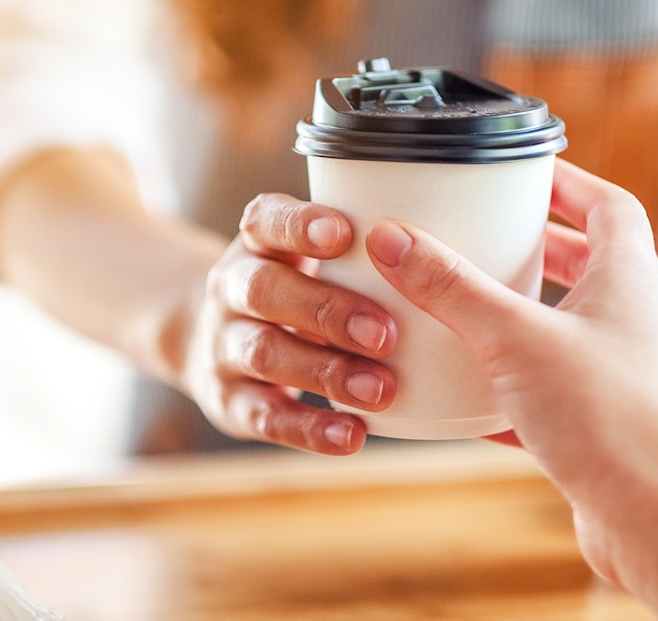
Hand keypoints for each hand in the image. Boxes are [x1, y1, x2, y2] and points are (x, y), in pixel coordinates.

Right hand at [181, 193, 397, 454]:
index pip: (264, 220)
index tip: (344, 235)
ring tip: (382, 389)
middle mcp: (231, 288)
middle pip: (263, 290)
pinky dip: (310, 428)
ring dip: (324, 371)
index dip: (298, 226)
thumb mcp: (322, 260)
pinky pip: (265, 417)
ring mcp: (224, 346)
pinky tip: (353, 435)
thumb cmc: (307, 294)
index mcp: (259, 243)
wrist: (225, 347)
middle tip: (385, 333)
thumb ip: (368, 253)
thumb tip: (433, 244)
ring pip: (263, 353)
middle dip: (326, 310)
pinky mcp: (231, 402)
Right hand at [365, 159, 657, 580]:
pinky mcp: (601, 423)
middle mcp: (632, 322)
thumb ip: (453, 288)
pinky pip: (551, 387)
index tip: (523, 173)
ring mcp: (620, 374)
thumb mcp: (515, 338)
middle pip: (586, 264)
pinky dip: (511, 383)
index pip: (608, 206)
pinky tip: (466, 396)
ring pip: (566, 327)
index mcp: (628, 281)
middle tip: (486, 236)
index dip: (568, 183)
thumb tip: (395, 240)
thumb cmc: (611, 419)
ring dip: (521, 313)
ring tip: (467, 308)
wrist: (656, 517)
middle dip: (536, 247)